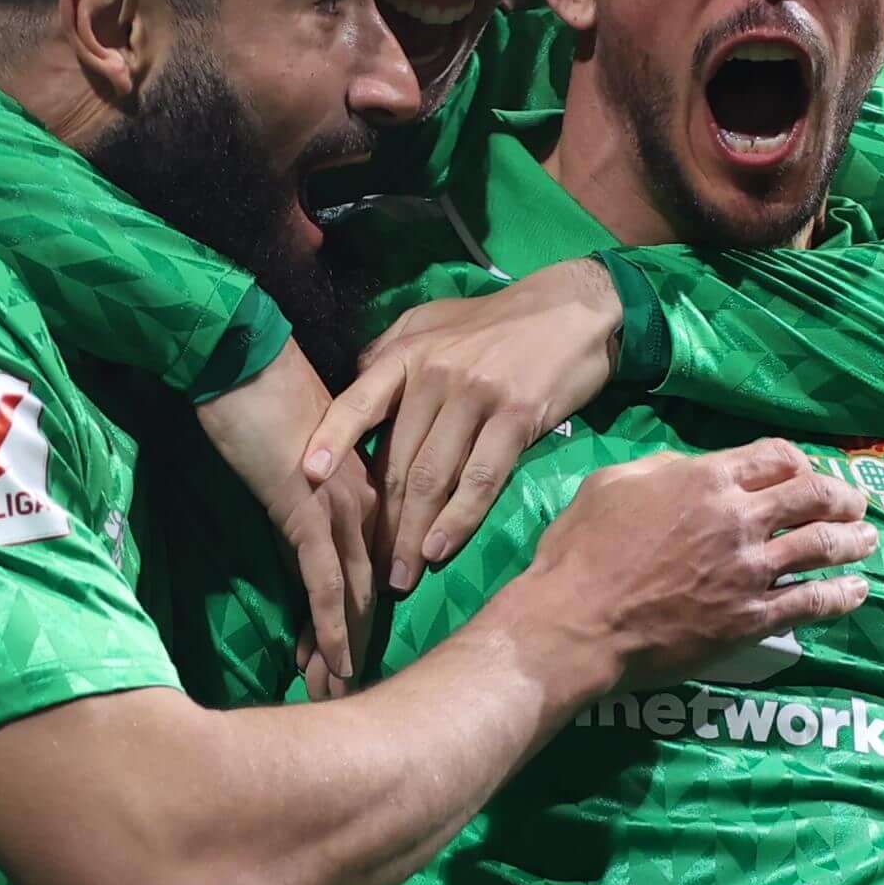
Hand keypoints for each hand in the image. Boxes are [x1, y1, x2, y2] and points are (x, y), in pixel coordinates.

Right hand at [197, 359, 387, 693]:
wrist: (240, 356)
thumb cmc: (257, 394)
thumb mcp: (289, 453)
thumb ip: (302, 492)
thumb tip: (295, 524)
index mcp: (360, 487)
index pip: (367, 563)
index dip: (357, 612)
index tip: (345, 654)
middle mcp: (361, 503)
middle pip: (366, 587)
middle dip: (354, 642)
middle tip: (344, 692)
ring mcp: (340, 508)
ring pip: (352, 594)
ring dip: (344, 648)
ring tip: (335, 694)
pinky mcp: (310, 512)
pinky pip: (325, 582)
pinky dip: (329, 626)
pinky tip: (329, 662)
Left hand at [308, 263, 627, 591]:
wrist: (575, 308)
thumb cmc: (498, 321)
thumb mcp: (433, 322)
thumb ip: (390, 355)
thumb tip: (351, 390)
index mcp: (407, 353)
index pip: (359, 401)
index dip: (332, 438)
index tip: (309, 477)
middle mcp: (434, 374)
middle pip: (397, 460)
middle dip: (381, 521)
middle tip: (368, 568)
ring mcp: (475, 396)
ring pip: (433, 477)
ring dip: (414, 534)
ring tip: (401, 576)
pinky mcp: (515, 417)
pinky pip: (481, 478)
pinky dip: (459, 519)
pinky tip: (441, 550)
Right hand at [510, 440, 873, 689]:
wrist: (578, 623)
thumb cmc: (582, 551)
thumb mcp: (613, 483)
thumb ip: (663, 469)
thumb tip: (693, 468)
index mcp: (707, 477)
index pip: (777, 457)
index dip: (799, 463)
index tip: (807, 473)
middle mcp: (740, 517)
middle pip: (812, 497)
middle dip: (841, 497)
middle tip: (856, 505)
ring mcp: (751, 570)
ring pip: (822, 546)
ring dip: (853, 541)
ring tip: (868, 541)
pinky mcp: (752, 619)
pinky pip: (812, 603)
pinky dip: (841, 595)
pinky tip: (857, 592)